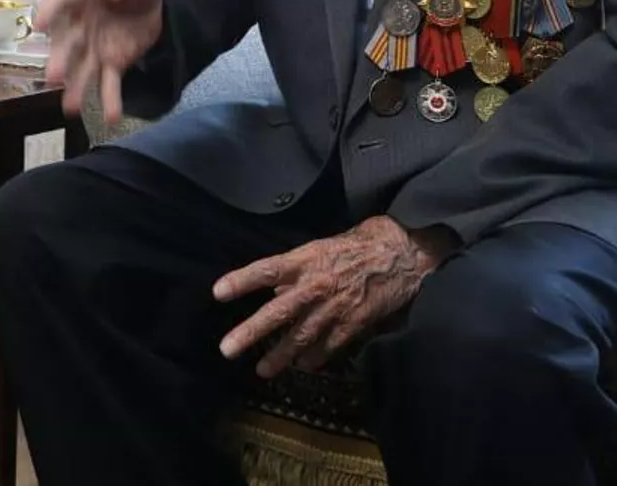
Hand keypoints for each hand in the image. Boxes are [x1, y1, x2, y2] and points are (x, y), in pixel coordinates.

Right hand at [36, 0, 163, 123]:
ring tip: (71, 109)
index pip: (63, 0)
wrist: (157, 0)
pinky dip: (110, 101)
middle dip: (59, 60)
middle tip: (53, 77)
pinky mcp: (113, 63)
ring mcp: (94, 47)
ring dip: (76, 88)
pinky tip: (111, 118)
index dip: (50, 10)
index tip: (39, 25)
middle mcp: (81, 24)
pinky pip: (110, 84)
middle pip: (67, 43)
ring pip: (82, 70)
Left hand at [213, 216, 453, 377]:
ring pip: (300, 337)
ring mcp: (333, 308)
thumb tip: (273, 295)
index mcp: (303, 260)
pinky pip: (328, 347)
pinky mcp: (353, 324)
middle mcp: (314, 286)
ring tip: (262, 370)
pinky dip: (315, 358)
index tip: (216, 293)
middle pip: (276, 312)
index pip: (265, 270)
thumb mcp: (318, 249)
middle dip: (250, 332)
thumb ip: (294, 273)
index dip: (241, 280)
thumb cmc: (355, 247)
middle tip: (227, 349)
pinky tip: (304, 366)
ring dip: (280, 356)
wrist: (399, 254)